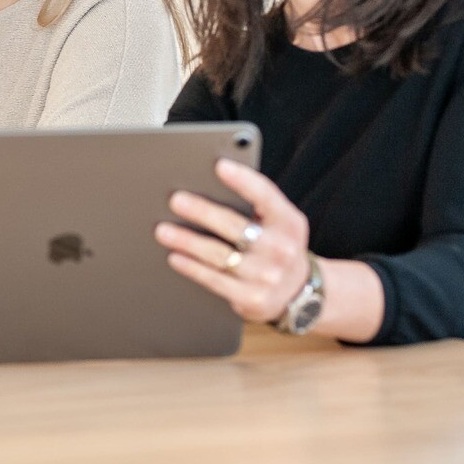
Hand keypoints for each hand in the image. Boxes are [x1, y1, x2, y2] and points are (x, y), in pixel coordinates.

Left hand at [153, 157, 310, 324]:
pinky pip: (215, 280)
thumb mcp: (278, 223)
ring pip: (220, 255)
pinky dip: (192, 267)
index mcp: (288, 222)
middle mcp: (281, 249)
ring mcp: (267, 276)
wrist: (299, 293)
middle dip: (203, 212)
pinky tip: (175, 257)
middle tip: (176, 200)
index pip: (266, 196)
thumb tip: (208, 182)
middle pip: (236, 227)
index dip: (243, 180)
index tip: (219, 166)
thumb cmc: (276, 246)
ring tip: (163, 230)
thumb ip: (255, 205)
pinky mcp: (253, 298)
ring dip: (188, 242)